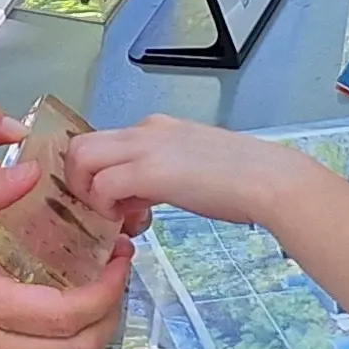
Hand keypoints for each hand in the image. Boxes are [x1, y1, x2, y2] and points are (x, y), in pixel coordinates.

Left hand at [66, 115, 324, 231]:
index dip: (98, 174)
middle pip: (80, 144)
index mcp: (155, 128)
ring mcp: (144, 148)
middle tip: (104, 210)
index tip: (117, 202)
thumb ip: (159, 178)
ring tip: (115, 216)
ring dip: (87, 192)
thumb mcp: (190, 170)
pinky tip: (131, 221)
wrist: (268, 180)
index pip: (102, 142)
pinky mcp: (149, 171)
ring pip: (81, 157)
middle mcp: (144, 130)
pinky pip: (102, 185)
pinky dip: (106, 207)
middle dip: (79, 182)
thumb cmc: (240, 182)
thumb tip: (138, 196)